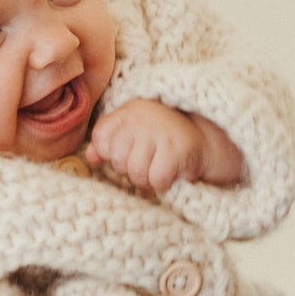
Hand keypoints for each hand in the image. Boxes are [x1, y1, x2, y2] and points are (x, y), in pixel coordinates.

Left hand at [87, 99, 243, 195]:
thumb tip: (90, 156)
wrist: (205, 141)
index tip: (130, 152)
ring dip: (147, 179)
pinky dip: (163, 184)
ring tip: (160, 168)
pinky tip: (171, 174)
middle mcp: (143, 116)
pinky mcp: (177, 148)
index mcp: (128, 111)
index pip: (101, 138)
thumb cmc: (161, 141)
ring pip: (136, 173)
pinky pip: (156, 180)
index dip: (112, 154)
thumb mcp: (132, 136)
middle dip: (132, 170)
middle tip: (150, 162)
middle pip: (118, 160)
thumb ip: (107, 144)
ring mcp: (161, 130)